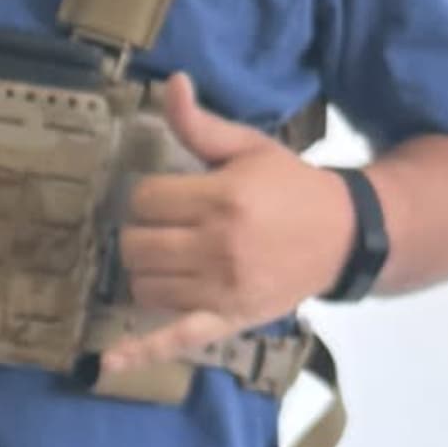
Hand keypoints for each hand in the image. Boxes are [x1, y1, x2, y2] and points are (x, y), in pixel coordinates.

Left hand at [112, 77, 349, 346]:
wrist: (341, 234)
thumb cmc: (289, 186)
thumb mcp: (249, 148)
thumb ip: (201, 125)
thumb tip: (172, 84)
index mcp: (222, 198)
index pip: (145, 200)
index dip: (150, 196)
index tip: (171, 196)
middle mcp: (218, 246)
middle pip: (136, 244)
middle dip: (143, 232)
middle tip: (168, 227)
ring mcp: (221, 288)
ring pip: (144, 285)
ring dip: (148, 271)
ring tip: (172, 258)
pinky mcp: (228, 319)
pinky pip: (175, 339)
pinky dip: (139, 353)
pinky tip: (106, 362)